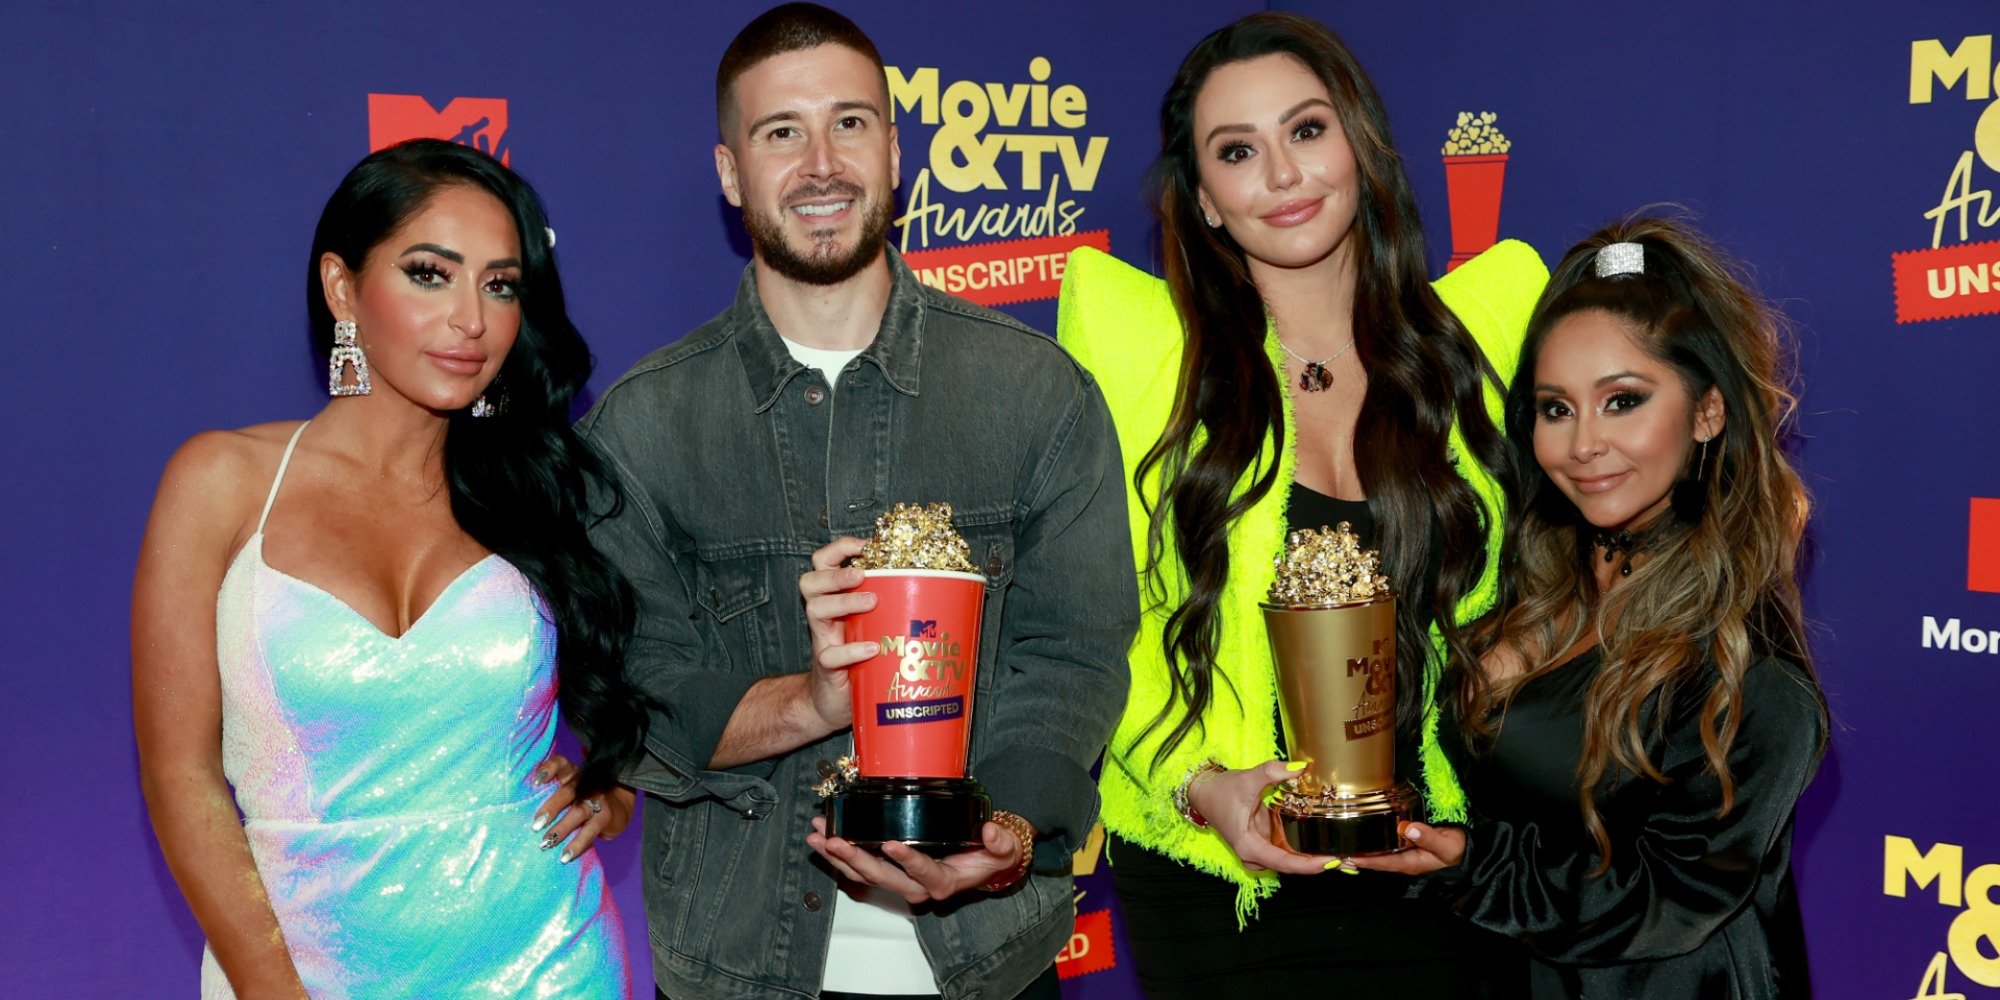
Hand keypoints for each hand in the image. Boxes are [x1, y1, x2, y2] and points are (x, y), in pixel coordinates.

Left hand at [531, 755, 636, 862]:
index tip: (536, 782)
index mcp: (572, 774)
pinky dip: (578, 844)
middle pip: (567, 792)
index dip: (548, 769)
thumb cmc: (583, 799)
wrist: (619, 805)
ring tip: (546, 843)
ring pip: (579, 812)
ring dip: (562, 828)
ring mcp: (598, 799)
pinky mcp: (606, 817)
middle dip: (551, 807)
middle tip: (536, 825)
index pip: (560, 764)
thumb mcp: (570, 792)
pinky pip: (590, 831)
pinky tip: (566, 855)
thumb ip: (552, 796)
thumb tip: (524, 816)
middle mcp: (585, 784)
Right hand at [797, 536, 878, 730]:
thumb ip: (896, 608)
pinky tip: (872, 649)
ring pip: (816, 609)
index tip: (865, 545)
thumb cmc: (863, 659)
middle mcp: (826, 616)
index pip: (823, 563)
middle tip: (861, 574)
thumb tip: (948, 591)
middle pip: (811, 581)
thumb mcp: (877, 627)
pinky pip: (831, 655)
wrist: (834, 702)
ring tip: (871, 601)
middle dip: (837, 573)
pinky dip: (852, 650)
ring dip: (845, 601)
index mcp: (837, 599)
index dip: (839, 548)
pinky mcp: (827, 668)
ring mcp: (824, 640)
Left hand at [805, 815, 1024, 904]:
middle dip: (855, 858)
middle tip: (834, 840)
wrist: (982, 863)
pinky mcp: (889, 871)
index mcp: (943, 881)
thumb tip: (991, 833)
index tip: (890, 844)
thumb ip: (1000, 842)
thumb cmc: (990, 855)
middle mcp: (917, 887)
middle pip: (881, 876)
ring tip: (818, 836)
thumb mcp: (1003, 849)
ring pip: (864, 874)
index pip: (922, 872)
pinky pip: (860, 867)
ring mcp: (900, 881)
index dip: (907, 859)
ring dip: (838, 856)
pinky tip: (823, 838)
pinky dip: (840, 853)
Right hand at [1186, 759, 1341, 874]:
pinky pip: (1290, 850)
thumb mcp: (1247, 779)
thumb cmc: (1221, 791)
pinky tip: (1328, 844)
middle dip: (1320, 863)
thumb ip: (1273, 771)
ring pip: (1293, 860)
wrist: (1204, 793)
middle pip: (1293, 865)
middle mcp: (1256, 855)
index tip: (1332, 861)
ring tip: (1346, 853)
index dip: (1310, 865)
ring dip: (1316, 857)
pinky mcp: (1266, 842)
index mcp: (1250, 846)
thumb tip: (1300, 767)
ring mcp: (1262, 850)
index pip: (1285, 863)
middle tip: (1349, 859)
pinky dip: (1307, 848)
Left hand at [1345, 822, 1465, 875]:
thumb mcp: (1447, 844)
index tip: (1348, 857)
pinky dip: (1370, 844)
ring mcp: (1403, 854)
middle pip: (1375, 861)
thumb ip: (1429, 837)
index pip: (1384, 862)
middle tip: (1334, 853)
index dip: (1366, 860)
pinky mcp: (1404, 846)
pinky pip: (1383, 847)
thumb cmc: (1457, 848)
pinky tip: (1359, 837)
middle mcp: (1403, 861)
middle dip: (1356, 858)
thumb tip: (1409, 828)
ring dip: (1360, 852)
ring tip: (1340, 846)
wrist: (1465, 849)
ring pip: (1377, 855)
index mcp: (1411, 863)